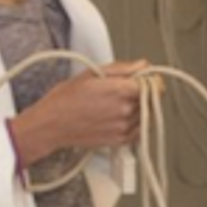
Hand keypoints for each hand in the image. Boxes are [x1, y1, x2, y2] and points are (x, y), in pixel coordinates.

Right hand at [11, 62, 145, 166]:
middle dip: (144, 93)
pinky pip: (140, 130)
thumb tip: (142, 65)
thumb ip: (122, 68)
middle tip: (127, 89)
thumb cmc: (65, 99)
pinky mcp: (121, 141)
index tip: (147, 79)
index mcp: (119, 90)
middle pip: (151, 99)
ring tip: (119, 103)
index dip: (152, 80)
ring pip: (147, 114)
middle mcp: (125, 110)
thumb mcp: (91, 73)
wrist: (51, 125)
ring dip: (140, 108)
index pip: (154, 85)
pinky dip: (135, 123)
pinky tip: (119, 116)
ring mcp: (124, 127)